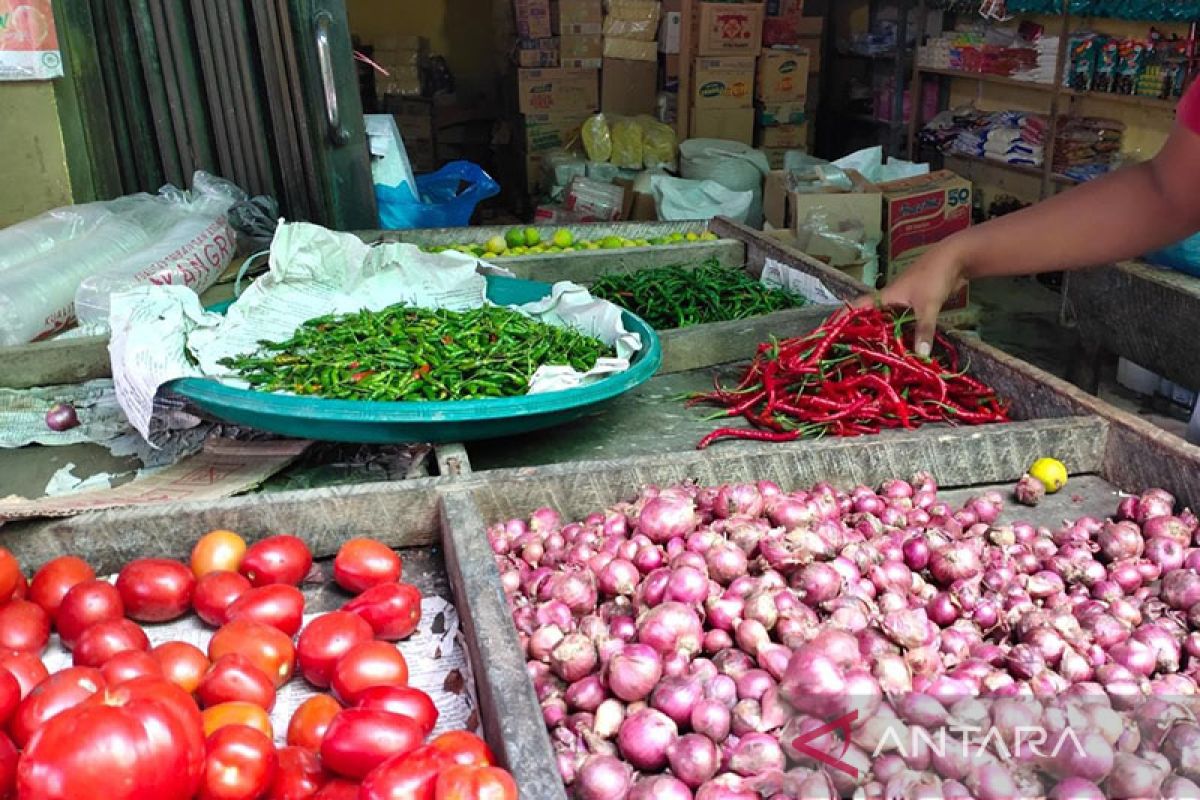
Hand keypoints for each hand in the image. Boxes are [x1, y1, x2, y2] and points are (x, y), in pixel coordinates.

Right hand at [853, 243, 967, 357]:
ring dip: (883, 332)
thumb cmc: (935, 275)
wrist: (956, 258)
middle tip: (852, 350)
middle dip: (862, 330)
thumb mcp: (928, 304)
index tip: (830, 330)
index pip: (858, 306)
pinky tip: (902, 343)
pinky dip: (901, 331)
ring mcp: (905, 300)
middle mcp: (892, 298)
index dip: (844, 317)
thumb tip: (920, 355)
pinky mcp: (918, 303)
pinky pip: (904, 320)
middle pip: (871, 316)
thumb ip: (923, 329)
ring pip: (888, 319)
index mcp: (887, 295)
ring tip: (874, 351)